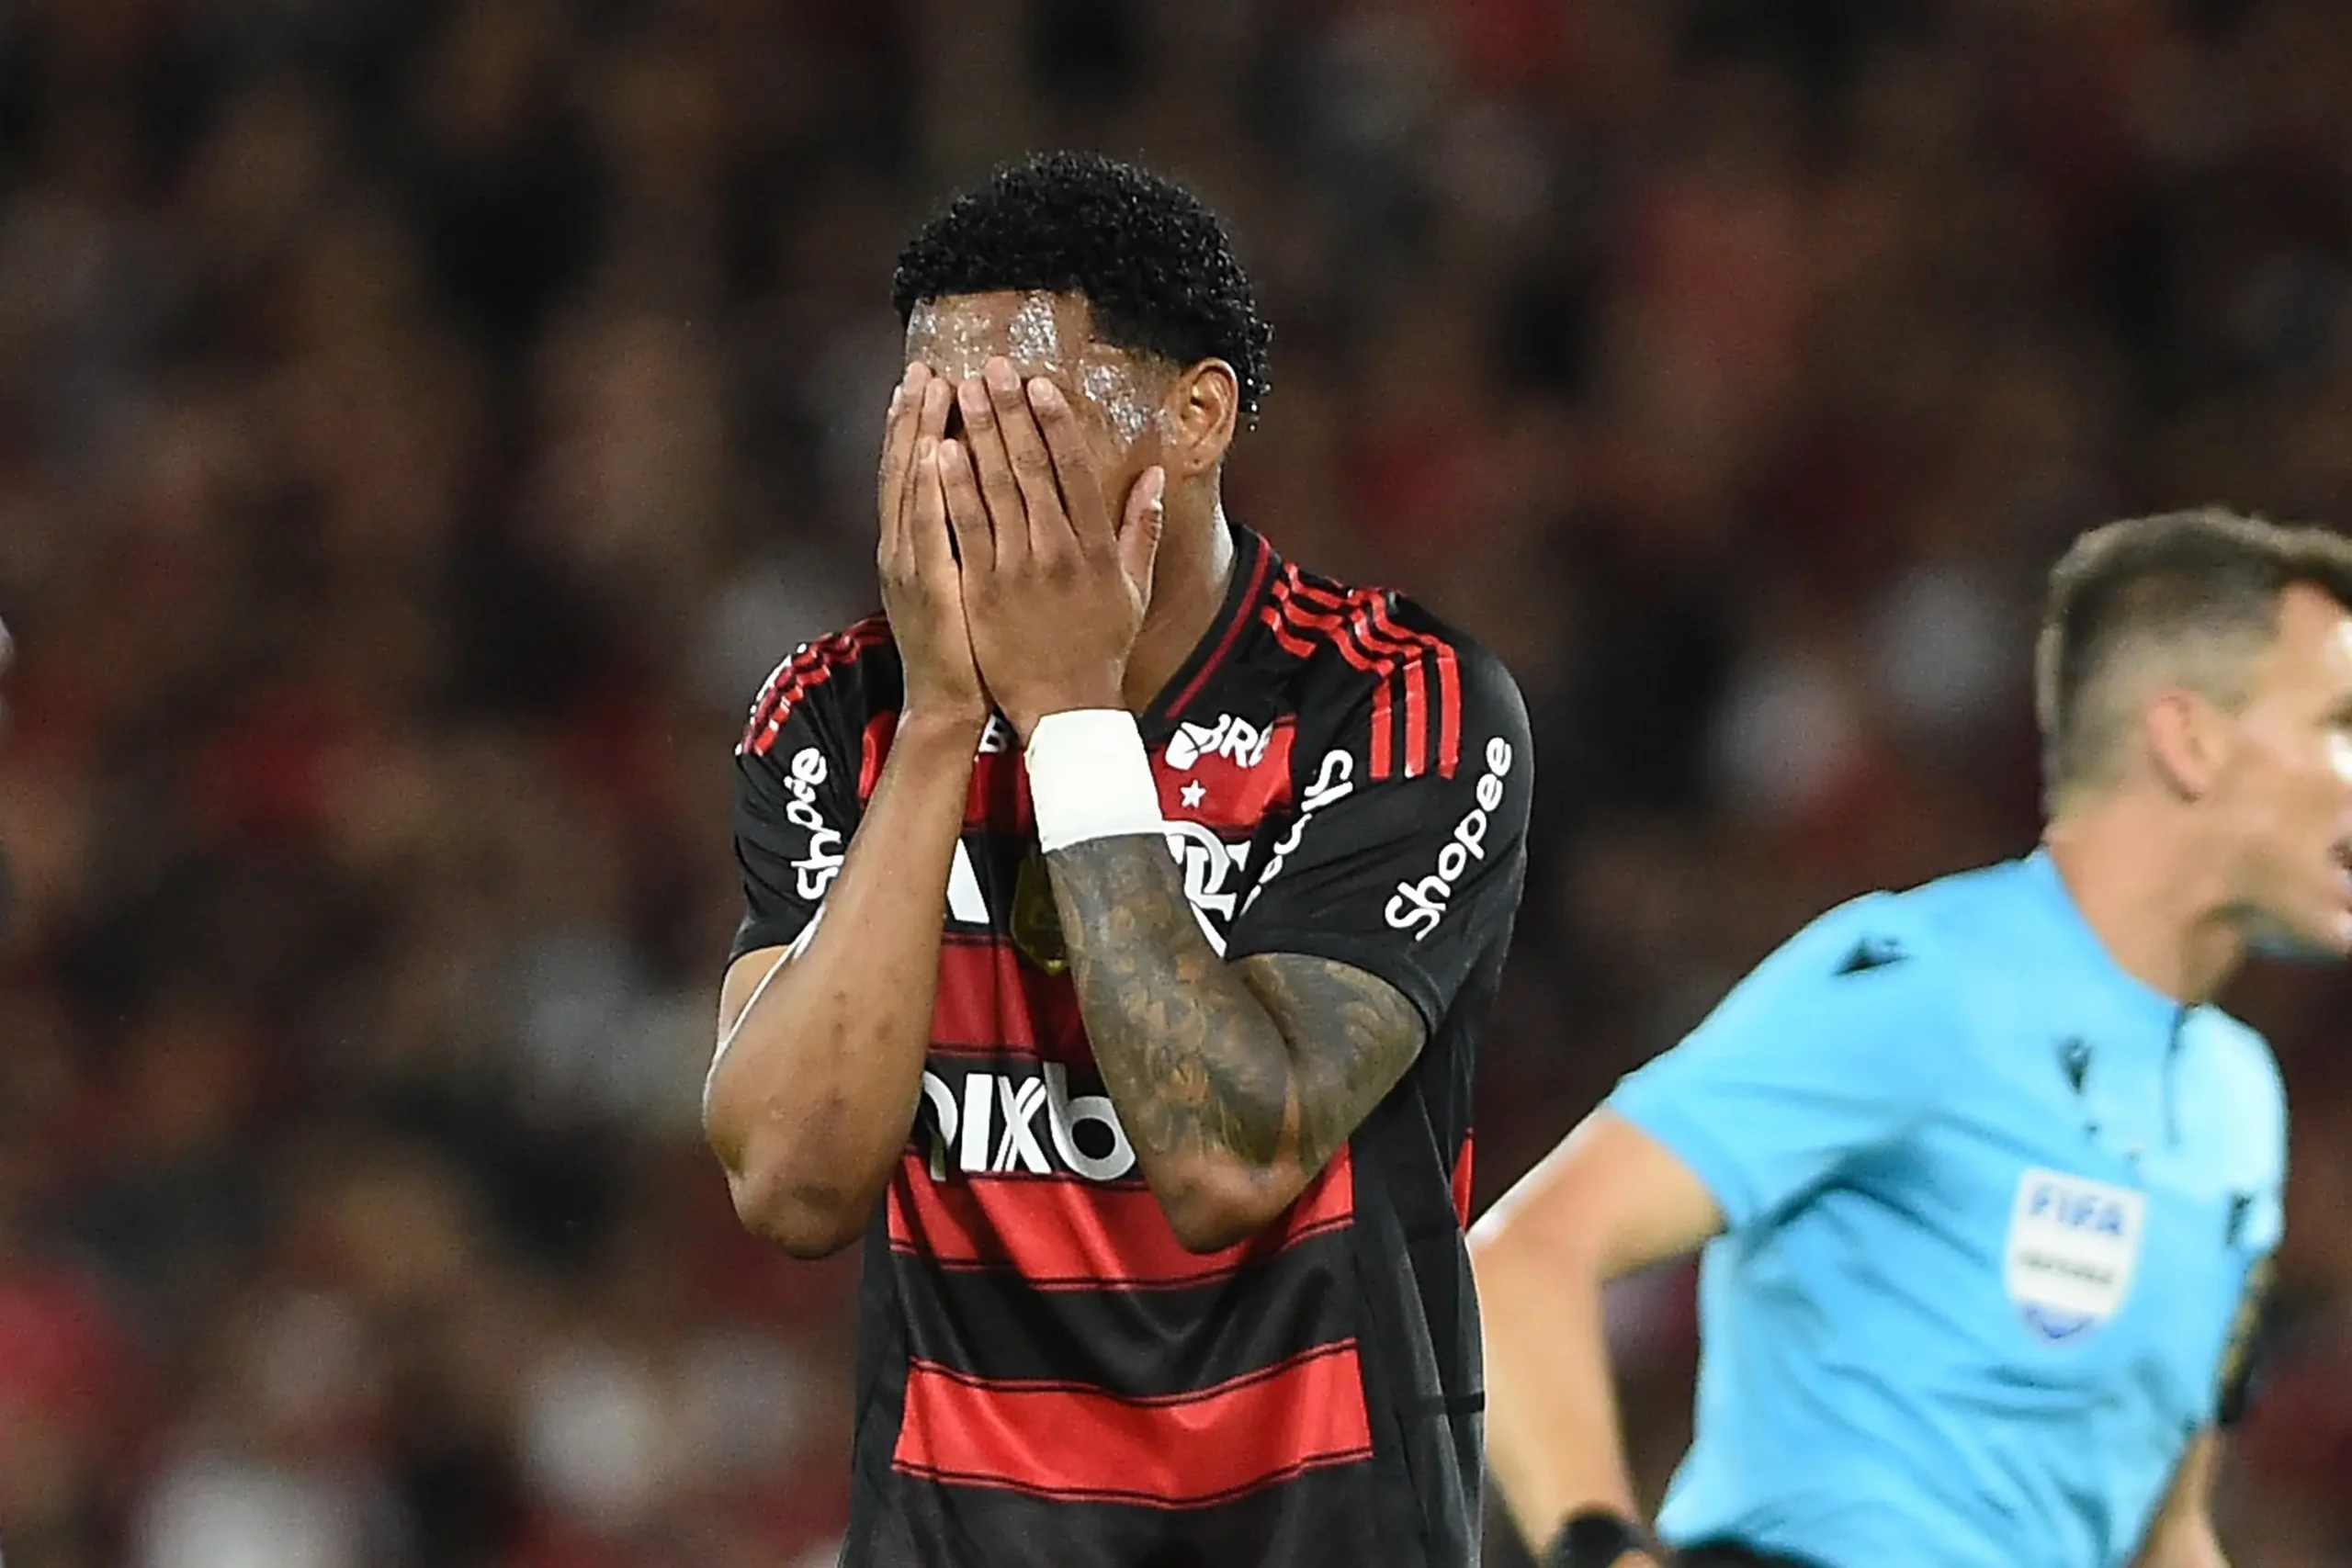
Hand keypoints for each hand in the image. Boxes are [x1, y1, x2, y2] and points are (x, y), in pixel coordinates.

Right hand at [876, 363, 988, 729]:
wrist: (950, 705)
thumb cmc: (967, 647)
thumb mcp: (961, 584)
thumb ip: (966, 538)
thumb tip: (978, 496)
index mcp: (914, 545)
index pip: (915, 472)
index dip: (918, 424)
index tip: (929, 378)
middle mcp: (903, 548)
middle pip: (906, 468)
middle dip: (915, 415)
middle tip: (927, 366)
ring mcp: (910, 565)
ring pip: (912, 487)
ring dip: (919, 435)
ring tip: (930, 388)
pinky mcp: (929, 586)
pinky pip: (928, 528)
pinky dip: (928, 487)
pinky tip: (936, 451)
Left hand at [938, 358, 1166, 741]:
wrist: (1065, 708)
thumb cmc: (1101, 647)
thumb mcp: (1134, 589)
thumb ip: (1143, 529)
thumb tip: (1154, 474)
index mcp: (1096, 547)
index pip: (1074, 470)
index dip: (1055, 422)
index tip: (1039, 383)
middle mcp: (1058, 552)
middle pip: (1031, 468)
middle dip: (1010, 412)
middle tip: (992, 366)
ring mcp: (1018, 570)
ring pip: (995, 490)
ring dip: (978, 435)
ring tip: (961, 391)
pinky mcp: (984, 590)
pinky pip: (966, 529)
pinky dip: (952, 488)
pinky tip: (938, 451)